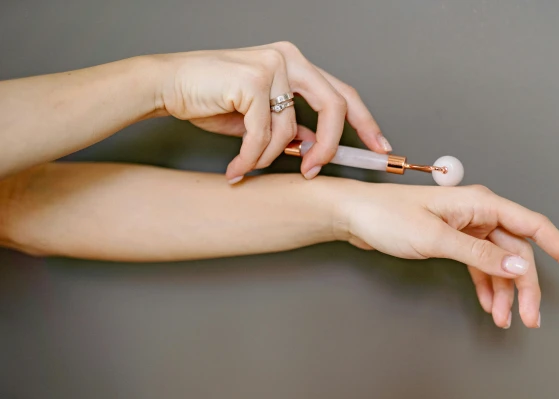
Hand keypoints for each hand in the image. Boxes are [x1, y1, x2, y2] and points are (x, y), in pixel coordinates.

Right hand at [154, 42, 389, 182]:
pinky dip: (251, 158)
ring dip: (267, 157)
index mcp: (296, 63)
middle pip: (334, 106)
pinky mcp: (254, 80)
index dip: (365, 122)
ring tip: (247, 166)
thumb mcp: (260, 117)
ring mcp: (273, 65)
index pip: (342, 92)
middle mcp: (289, 58)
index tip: (380, 148)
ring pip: (290, 129)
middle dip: (329, 146)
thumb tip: (314, 145)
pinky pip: (264, 134)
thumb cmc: (210, 98)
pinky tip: (237, 167)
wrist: (168, 85)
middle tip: (314, 171)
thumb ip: (290, 126)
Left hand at [334, 182, 558, 328]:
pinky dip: (487, 287)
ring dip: (506, 293)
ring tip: (506, 320)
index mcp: (481, 203)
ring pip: (501, 263)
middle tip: (530, 318)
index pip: (534, 226)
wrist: (355, 217)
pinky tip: (490, 306)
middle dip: (527, 287)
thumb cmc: (388, 217)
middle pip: (518, 253)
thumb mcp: (436, 238)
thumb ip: (480, 256)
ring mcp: (468, 228)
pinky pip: (482, 266)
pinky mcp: (455, 241)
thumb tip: (520, 268)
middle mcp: (480, 213)